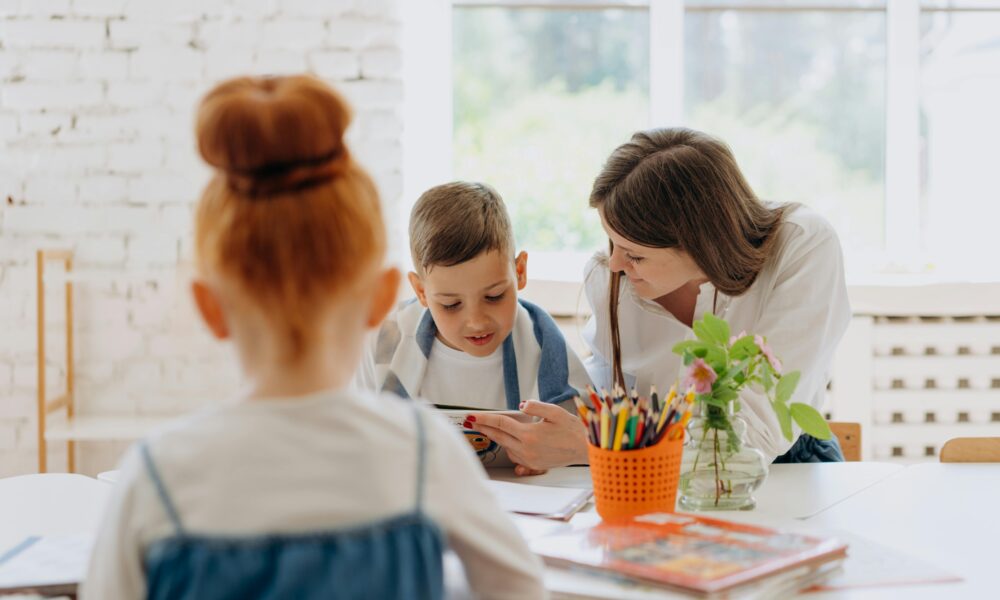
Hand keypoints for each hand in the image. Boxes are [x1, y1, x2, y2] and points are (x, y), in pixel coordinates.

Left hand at [468, 400, 588, 470]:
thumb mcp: (555, 412)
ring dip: (497, 438)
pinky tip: (510, 442)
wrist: (585, 450)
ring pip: (506, 447)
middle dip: (484, 428)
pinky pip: (515, 456)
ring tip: (490, 429)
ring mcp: (529, 459)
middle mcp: (526, 449)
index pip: (500, 424)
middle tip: (472, 422)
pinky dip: (509, 447)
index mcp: (529, 434)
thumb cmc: (573, 430)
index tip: (472, 416)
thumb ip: (536, 407)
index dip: (484, 418)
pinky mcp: (534, 465)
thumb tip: (522, 405)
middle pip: (498, 437)